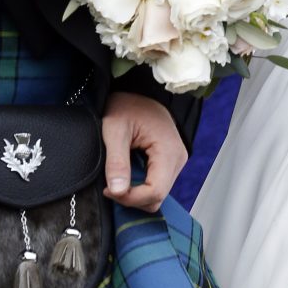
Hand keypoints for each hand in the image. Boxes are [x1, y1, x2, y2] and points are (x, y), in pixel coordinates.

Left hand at [102, 91, 185, 211]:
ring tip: (118, 177)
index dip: (130, 198)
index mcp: (168, 150)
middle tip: (110, 185)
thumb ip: (116, 161)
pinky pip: (157, 184)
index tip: (108, 189)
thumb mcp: (115, 129)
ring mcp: (176, 161)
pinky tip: (128, 174)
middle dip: (132, 198)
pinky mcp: (170, 162)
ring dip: (136, 193)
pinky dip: (141, 186)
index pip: (155, 191)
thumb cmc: (126, 105)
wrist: (138, 89)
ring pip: (157, 194)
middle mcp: (178, 158)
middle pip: (157, 197)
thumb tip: (117, 191)